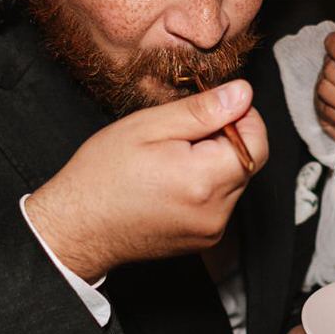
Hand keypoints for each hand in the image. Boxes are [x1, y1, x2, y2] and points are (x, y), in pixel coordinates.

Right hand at [25, 80, 268, 280]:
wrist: (77, 227)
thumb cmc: (102, 175)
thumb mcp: (149, 126)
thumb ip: (202, 110)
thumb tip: (243, 93)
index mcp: (204, 180)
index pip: (257, 142)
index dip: (242, 118)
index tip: (213, 109)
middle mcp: (216, 211)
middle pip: (246, 162)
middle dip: (223, 140)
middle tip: (178, 135)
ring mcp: (211, 230)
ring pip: (233, 182)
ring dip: (213, 163)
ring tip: (169, 161)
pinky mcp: (203, 240)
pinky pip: (219, 203)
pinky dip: (204, 186)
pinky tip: (170, 182)